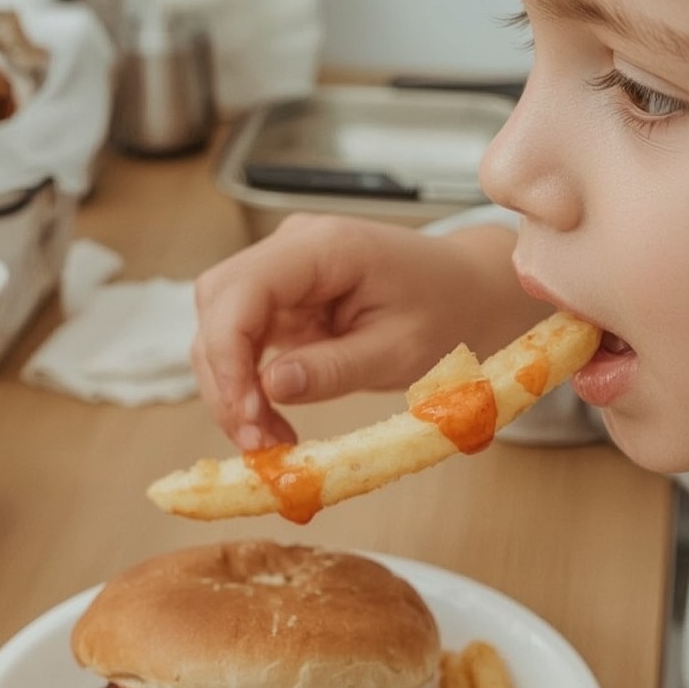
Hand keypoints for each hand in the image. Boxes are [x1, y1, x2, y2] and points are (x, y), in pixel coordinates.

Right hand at [192, 214, 545, 448]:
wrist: (470, 293)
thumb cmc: (447, 312)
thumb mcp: (400, 351)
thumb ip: (334, 368)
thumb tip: (269, 388)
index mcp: (327, 246)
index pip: (242, 289)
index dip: (228, 355)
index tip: (247, 415)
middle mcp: (295, 247)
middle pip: (218, 305)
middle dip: (224, 378)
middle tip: (255, 441)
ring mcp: (285, 270)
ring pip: (220, 325)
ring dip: (232, 387)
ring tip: (269, 440)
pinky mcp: (284, 299)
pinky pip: (243, 339)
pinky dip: (248, 384)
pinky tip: (272, 422)